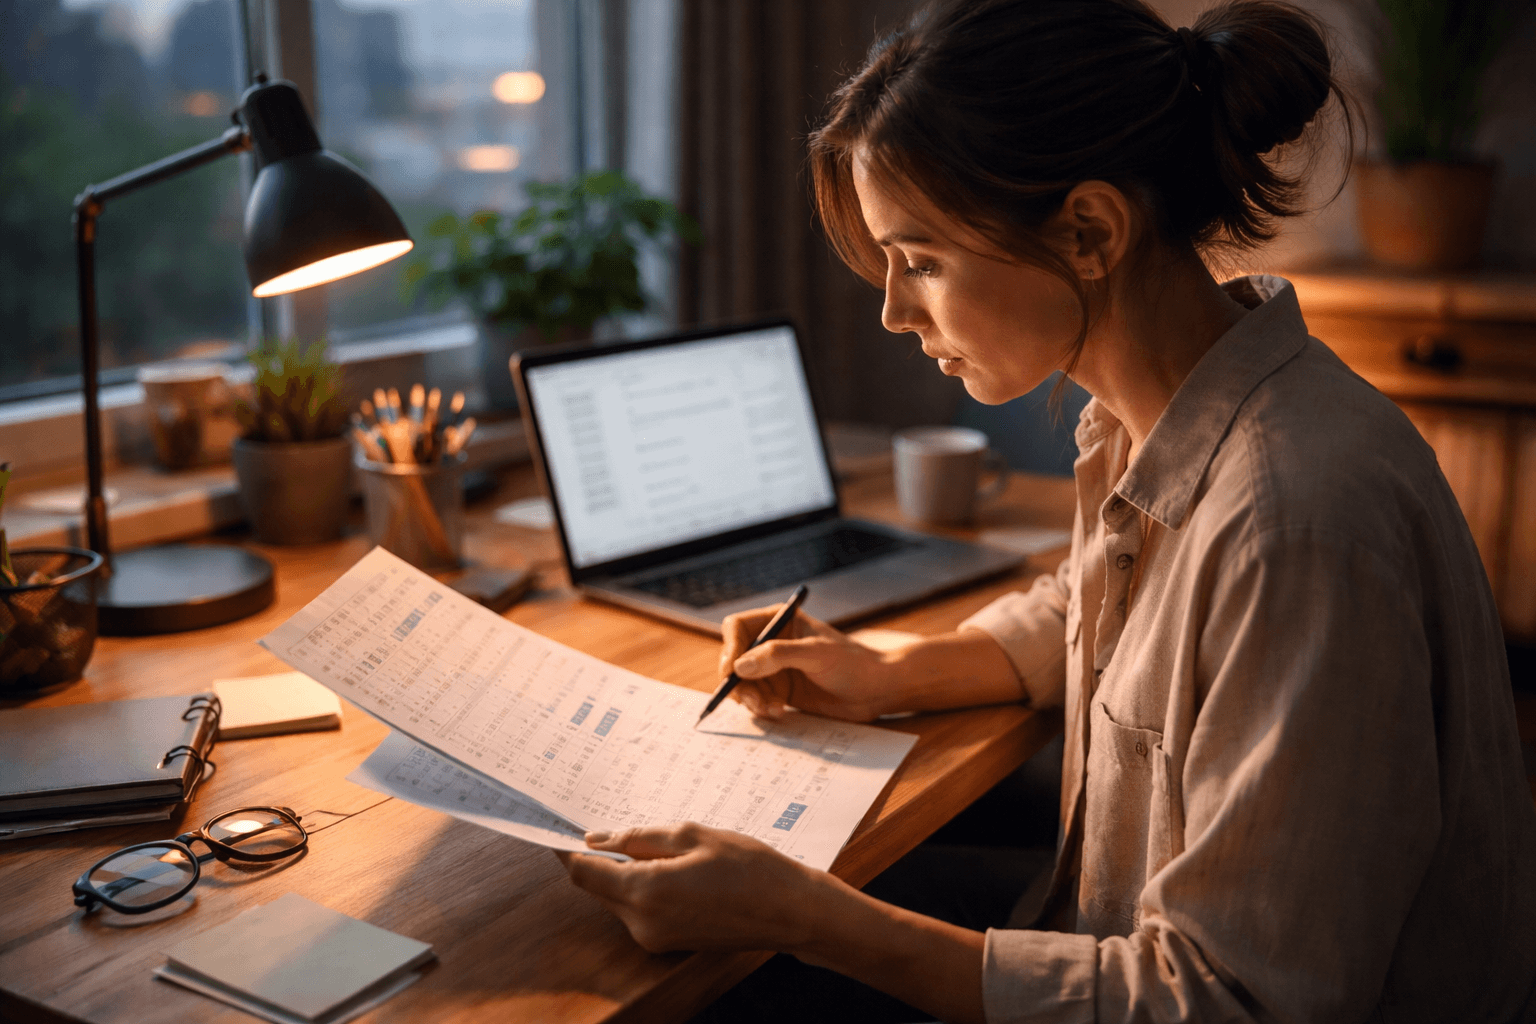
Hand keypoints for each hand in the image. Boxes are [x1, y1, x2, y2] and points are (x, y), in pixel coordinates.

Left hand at [560, 823, 989, 1023]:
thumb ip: (640, 838)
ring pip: (621, 897)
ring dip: (630, 871)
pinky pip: (642, 909)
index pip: (582, 873)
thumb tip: (597, 839)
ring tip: (669, 845)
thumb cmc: (750, 867)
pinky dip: (647, 886)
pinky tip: (679, 867)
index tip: (555, 827)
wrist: (792, 912)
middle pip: (600, 887)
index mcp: (644, 893)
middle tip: (622, 824)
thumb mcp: (694, 835)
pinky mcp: (669, 942)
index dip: (566, 849)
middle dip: (605, 857)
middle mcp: (642, 923)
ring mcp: (655, 937)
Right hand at [718, 607, 895, 721]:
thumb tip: (740, 666)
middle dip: (738, 682)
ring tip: (771, 708)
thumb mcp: (816, 654)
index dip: (730, 648)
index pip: (737, 628)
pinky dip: (761, 708)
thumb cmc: (853, 663)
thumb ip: (778, 656)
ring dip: (750, 699)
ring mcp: (774, 669)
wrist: (876, 690)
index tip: (733, 671)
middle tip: (750, 700)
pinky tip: (779, 712)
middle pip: (733, 659)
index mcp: (778, 621)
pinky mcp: (780, 692)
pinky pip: (756, 700)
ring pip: (742, 684)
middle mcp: (771, 643)